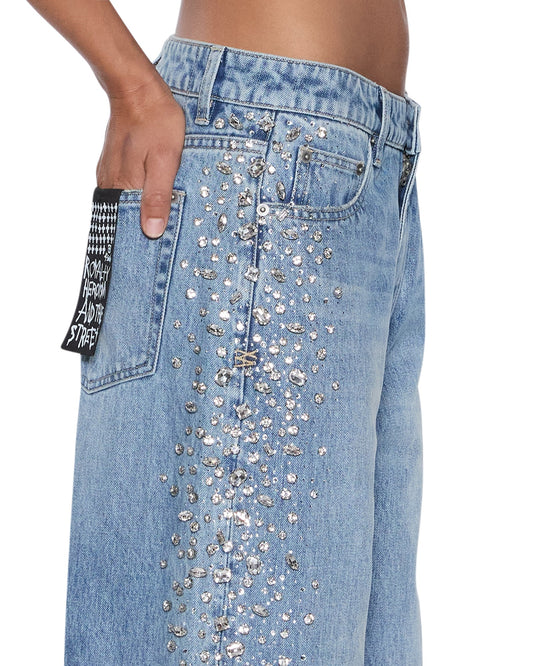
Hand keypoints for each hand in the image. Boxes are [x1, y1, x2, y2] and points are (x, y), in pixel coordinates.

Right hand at [96, 77, 185, 238]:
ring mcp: (110, 173)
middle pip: (126, 217)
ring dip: (141, 213)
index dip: (144, 241)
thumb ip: (158, 197)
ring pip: (125, 203)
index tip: (160, 254)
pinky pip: (125, 189)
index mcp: (123, 187)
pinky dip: (138, 198)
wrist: (137, 88)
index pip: (129, 226)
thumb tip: (151, 231)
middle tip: (166, 244)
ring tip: (162, 225)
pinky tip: (153, 201)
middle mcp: (111, 183)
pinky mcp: (114, 164)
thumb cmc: (157, 122)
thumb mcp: (166, 161)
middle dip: (144, 230)